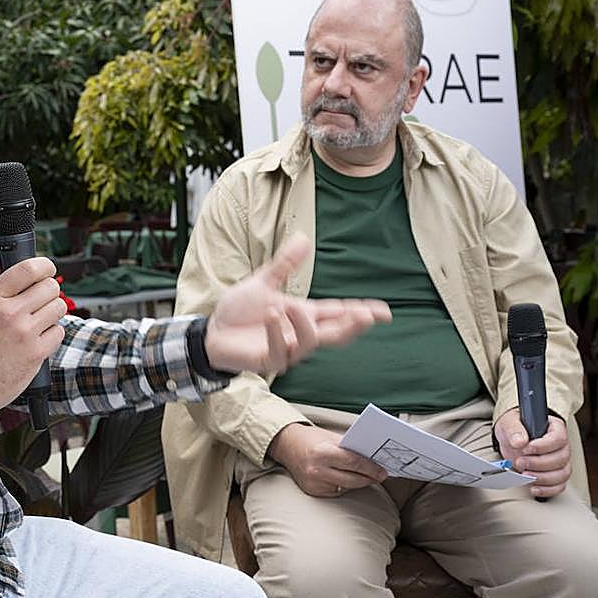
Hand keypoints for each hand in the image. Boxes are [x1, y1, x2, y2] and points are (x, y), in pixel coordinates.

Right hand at [0, 257, 67, 425]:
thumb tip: (2, 259)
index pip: (28, 268)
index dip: (44, 265)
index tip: (46, 268)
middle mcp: (10, 313)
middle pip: (50, 286)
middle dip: (48, 291)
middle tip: (40, 299)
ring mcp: (25, 333)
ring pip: (58, 307)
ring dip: (52, 312)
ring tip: (39, 320)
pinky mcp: (36, 353)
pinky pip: (59, 331)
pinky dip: (52, 334)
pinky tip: (38, 339)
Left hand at [204, 235, 390, 374]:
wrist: (212, 332)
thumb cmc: (239, 311)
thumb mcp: (263, 283)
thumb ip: (284, 264)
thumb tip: (303, 237)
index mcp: (303, 315)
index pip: (338, 313)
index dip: (361, 313)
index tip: (384, 312)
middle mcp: (300, 334)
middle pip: (337, 334)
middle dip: (354, 326)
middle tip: (366, 316)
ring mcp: (287, 349)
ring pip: (312, 341)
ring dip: (302, 322)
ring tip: (284, 306)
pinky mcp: (269, 361)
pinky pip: (281, 350)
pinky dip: (278, 332)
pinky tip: (271, 317)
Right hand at [267, 423, 387, 496]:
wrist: (285, 445)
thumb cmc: (310, 438)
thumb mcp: (330, 437)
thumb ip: (349, 447)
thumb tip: (372, 456)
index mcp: (322, 453)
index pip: (353, 463)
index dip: (371, 468)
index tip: (383, 471)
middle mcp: (316, 470)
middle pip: (352, 479)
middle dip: (369, 478)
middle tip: (380, 475)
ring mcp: (314, 483)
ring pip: (346, 487)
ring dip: (358, 482)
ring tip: (367, 476)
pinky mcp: (312, 492)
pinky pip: (336, 491)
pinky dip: (344, 485)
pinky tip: (346, 478)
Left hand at [494, 408, 570, 497]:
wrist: (511, 439)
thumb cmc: (514, 428)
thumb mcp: (509, 423)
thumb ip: (514, 429)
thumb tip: (519, 441)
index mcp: (554, 428)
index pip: (558, 438)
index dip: (544, 446)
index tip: (527, 449)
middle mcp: (561, 445)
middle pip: (561, 458)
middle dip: (539, 463)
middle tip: (521, 462)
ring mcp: (560, 461)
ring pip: (562, 473)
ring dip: (543, 478)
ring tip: (525, 475)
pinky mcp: (555, 475)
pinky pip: (559, 485)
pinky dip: (548, 489)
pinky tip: (534, 488)